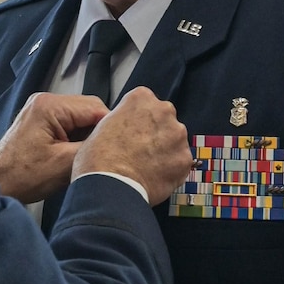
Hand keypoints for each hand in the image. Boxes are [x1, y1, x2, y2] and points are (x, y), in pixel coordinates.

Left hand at [0, 94, 108, 202]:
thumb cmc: (22, 176)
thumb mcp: (65, 164)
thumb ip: (92, 147)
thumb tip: (114, 140)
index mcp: (50, 106)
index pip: (97, 108)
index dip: (110, 128)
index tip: (117, 147)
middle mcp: (46, 101)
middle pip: (90, 110)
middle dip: (98, 132)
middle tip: (101, 154)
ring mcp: (42, 110)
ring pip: (81, 118)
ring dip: (87, 136)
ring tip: (84, 156)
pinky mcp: (41, 121)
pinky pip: (69, 124)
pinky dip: (76, 138)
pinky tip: (74, 155)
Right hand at [71, 87, 192, 206]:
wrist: (110, 186)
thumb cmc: (99, 159)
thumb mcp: (100, 126)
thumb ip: (120, 120)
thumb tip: (123, 130)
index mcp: (141, 98)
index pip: (145, 103)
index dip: (138, 120)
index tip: (132, 131)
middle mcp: (163, 111)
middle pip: (164, 119)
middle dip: (155, 133)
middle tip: (138, 150)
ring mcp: (177, 135)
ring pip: (174, 141)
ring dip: (164, 151)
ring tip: (145, 166)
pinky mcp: (184, 158)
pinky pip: (180, 162)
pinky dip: (170, 169)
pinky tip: (153, 176)